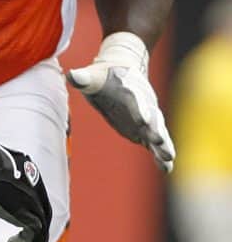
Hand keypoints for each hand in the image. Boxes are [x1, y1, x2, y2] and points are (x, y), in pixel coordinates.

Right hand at [0, 138, 51, 241]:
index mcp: (27, 167)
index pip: (38, 196)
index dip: (35, 213)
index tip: (28, 227)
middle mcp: (34, 180)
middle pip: (44, 211)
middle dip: (42, 234)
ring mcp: (31, 195)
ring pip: (41, 224)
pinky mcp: (23, 208)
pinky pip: (33, 230)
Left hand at [67, 31, 174, 171]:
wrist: (120, 73)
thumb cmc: (103, 76)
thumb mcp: (93, 76)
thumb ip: (84, 78)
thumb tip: (72, 75)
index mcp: (130, 91)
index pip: (136, 99)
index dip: (139, 108)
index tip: (143, 118)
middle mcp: (143, 105)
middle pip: (152, 117)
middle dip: (155, 129)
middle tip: (160, 140)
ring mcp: (146, 119)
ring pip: (157, 132)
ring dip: (163, 144)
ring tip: (169, 158)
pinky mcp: (143, 130)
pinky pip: (154, 144)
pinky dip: (160, 155)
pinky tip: (167, 168)